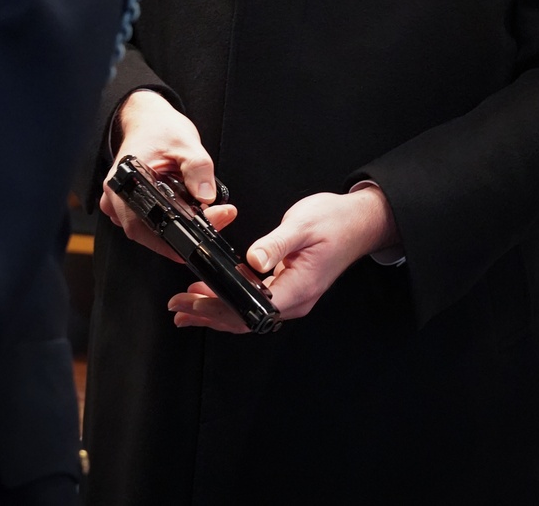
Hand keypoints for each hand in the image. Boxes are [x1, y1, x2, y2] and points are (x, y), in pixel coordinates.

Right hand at [99, 90, 235, 261]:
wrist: (149, 120)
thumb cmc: (161, 129)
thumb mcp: (186, 143)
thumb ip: (197, 168)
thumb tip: (206, 196)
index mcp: (126, 179)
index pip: (149, 220)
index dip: (177, 234)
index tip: (204, 229)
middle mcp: (117, 196)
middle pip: (149, 233)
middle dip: (183, 234)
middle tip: (213, 217)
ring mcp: (120, 204)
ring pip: (149, 232)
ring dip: (177, 229)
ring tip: (203, 211)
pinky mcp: (129, 206)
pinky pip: (148, 225)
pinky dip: (168, 222)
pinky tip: (185, 209)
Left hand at [167, 185, 397, 331]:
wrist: (360, 221)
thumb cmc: (335, 221)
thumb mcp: (302, 226)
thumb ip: (276, 244)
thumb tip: (253, 260)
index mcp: (297, 288)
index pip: (250, 310)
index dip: (219, 310)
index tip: (193, 302)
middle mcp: (295, 299)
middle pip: (244, 318)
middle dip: (208, 315)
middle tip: (178, 308)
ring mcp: (293, 295)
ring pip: (248, 312)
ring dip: (216, 310)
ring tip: (187, 305)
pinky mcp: (290, 286)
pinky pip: (256, 300)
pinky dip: (231, 298)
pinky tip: (216, 292)